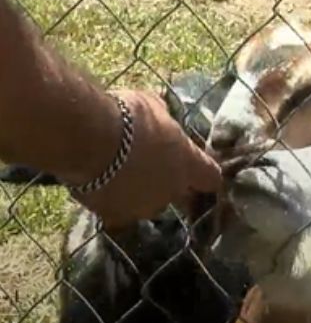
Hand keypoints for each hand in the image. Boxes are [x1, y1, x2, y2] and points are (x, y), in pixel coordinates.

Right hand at [69, 89, 220, 227]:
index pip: (211, 178)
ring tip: (115, 172)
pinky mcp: (115, 216)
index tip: (194, 166)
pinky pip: (116, 208)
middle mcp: (171, 192)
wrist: (86, 141)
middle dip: (164, 181)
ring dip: (137, 192)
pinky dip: (109, 198)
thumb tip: (162, 112)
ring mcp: (143, 208)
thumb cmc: (126, 118)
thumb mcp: (151, 106)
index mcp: (188, 165)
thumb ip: (162, 117)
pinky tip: (96, 181)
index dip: (203, 172)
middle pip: (176, 192)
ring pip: (145, 203)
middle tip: (144, 162)